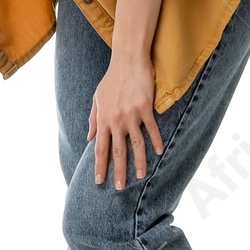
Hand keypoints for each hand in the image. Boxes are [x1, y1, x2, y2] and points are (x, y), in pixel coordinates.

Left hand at [87, 54, 163, 189]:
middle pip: (117, 151)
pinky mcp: (145, 108)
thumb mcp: (97, 99)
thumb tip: (90, 138)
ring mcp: (131, 115)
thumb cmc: (111, 80)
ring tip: (141, 176)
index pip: (100, 148)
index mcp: (103, 119)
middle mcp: (115, 120)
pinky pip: (151, 129)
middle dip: (118, 171)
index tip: (99, 181)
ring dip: (139, 162)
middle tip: (120, 188)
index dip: (99, 166)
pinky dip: (156, 141)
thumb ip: (93, 120)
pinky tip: (159, 152)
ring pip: (136, 144)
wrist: (127, 61)